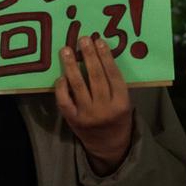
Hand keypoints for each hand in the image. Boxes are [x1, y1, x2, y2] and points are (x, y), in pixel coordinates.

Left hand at [55, 36, 133, 175]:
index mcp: (121, 103)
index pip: (113, 75)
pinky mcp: (73, 120)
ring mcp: (87, 115)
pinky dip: (62, 88)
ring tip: (66, 50)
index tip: (99, 41)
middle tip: (83, 39)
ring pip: (78, 86)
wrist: (109, 145)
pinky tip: (61, 76)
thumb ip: (114, 83)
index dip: (106, 57)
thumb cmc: (117, 117)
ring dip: (71, 66)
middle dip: (89, 56)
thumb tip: (99, 54)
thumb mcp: (124, 101)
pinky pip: (64, 101)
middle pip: (96, 77)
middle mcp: (104, 108)